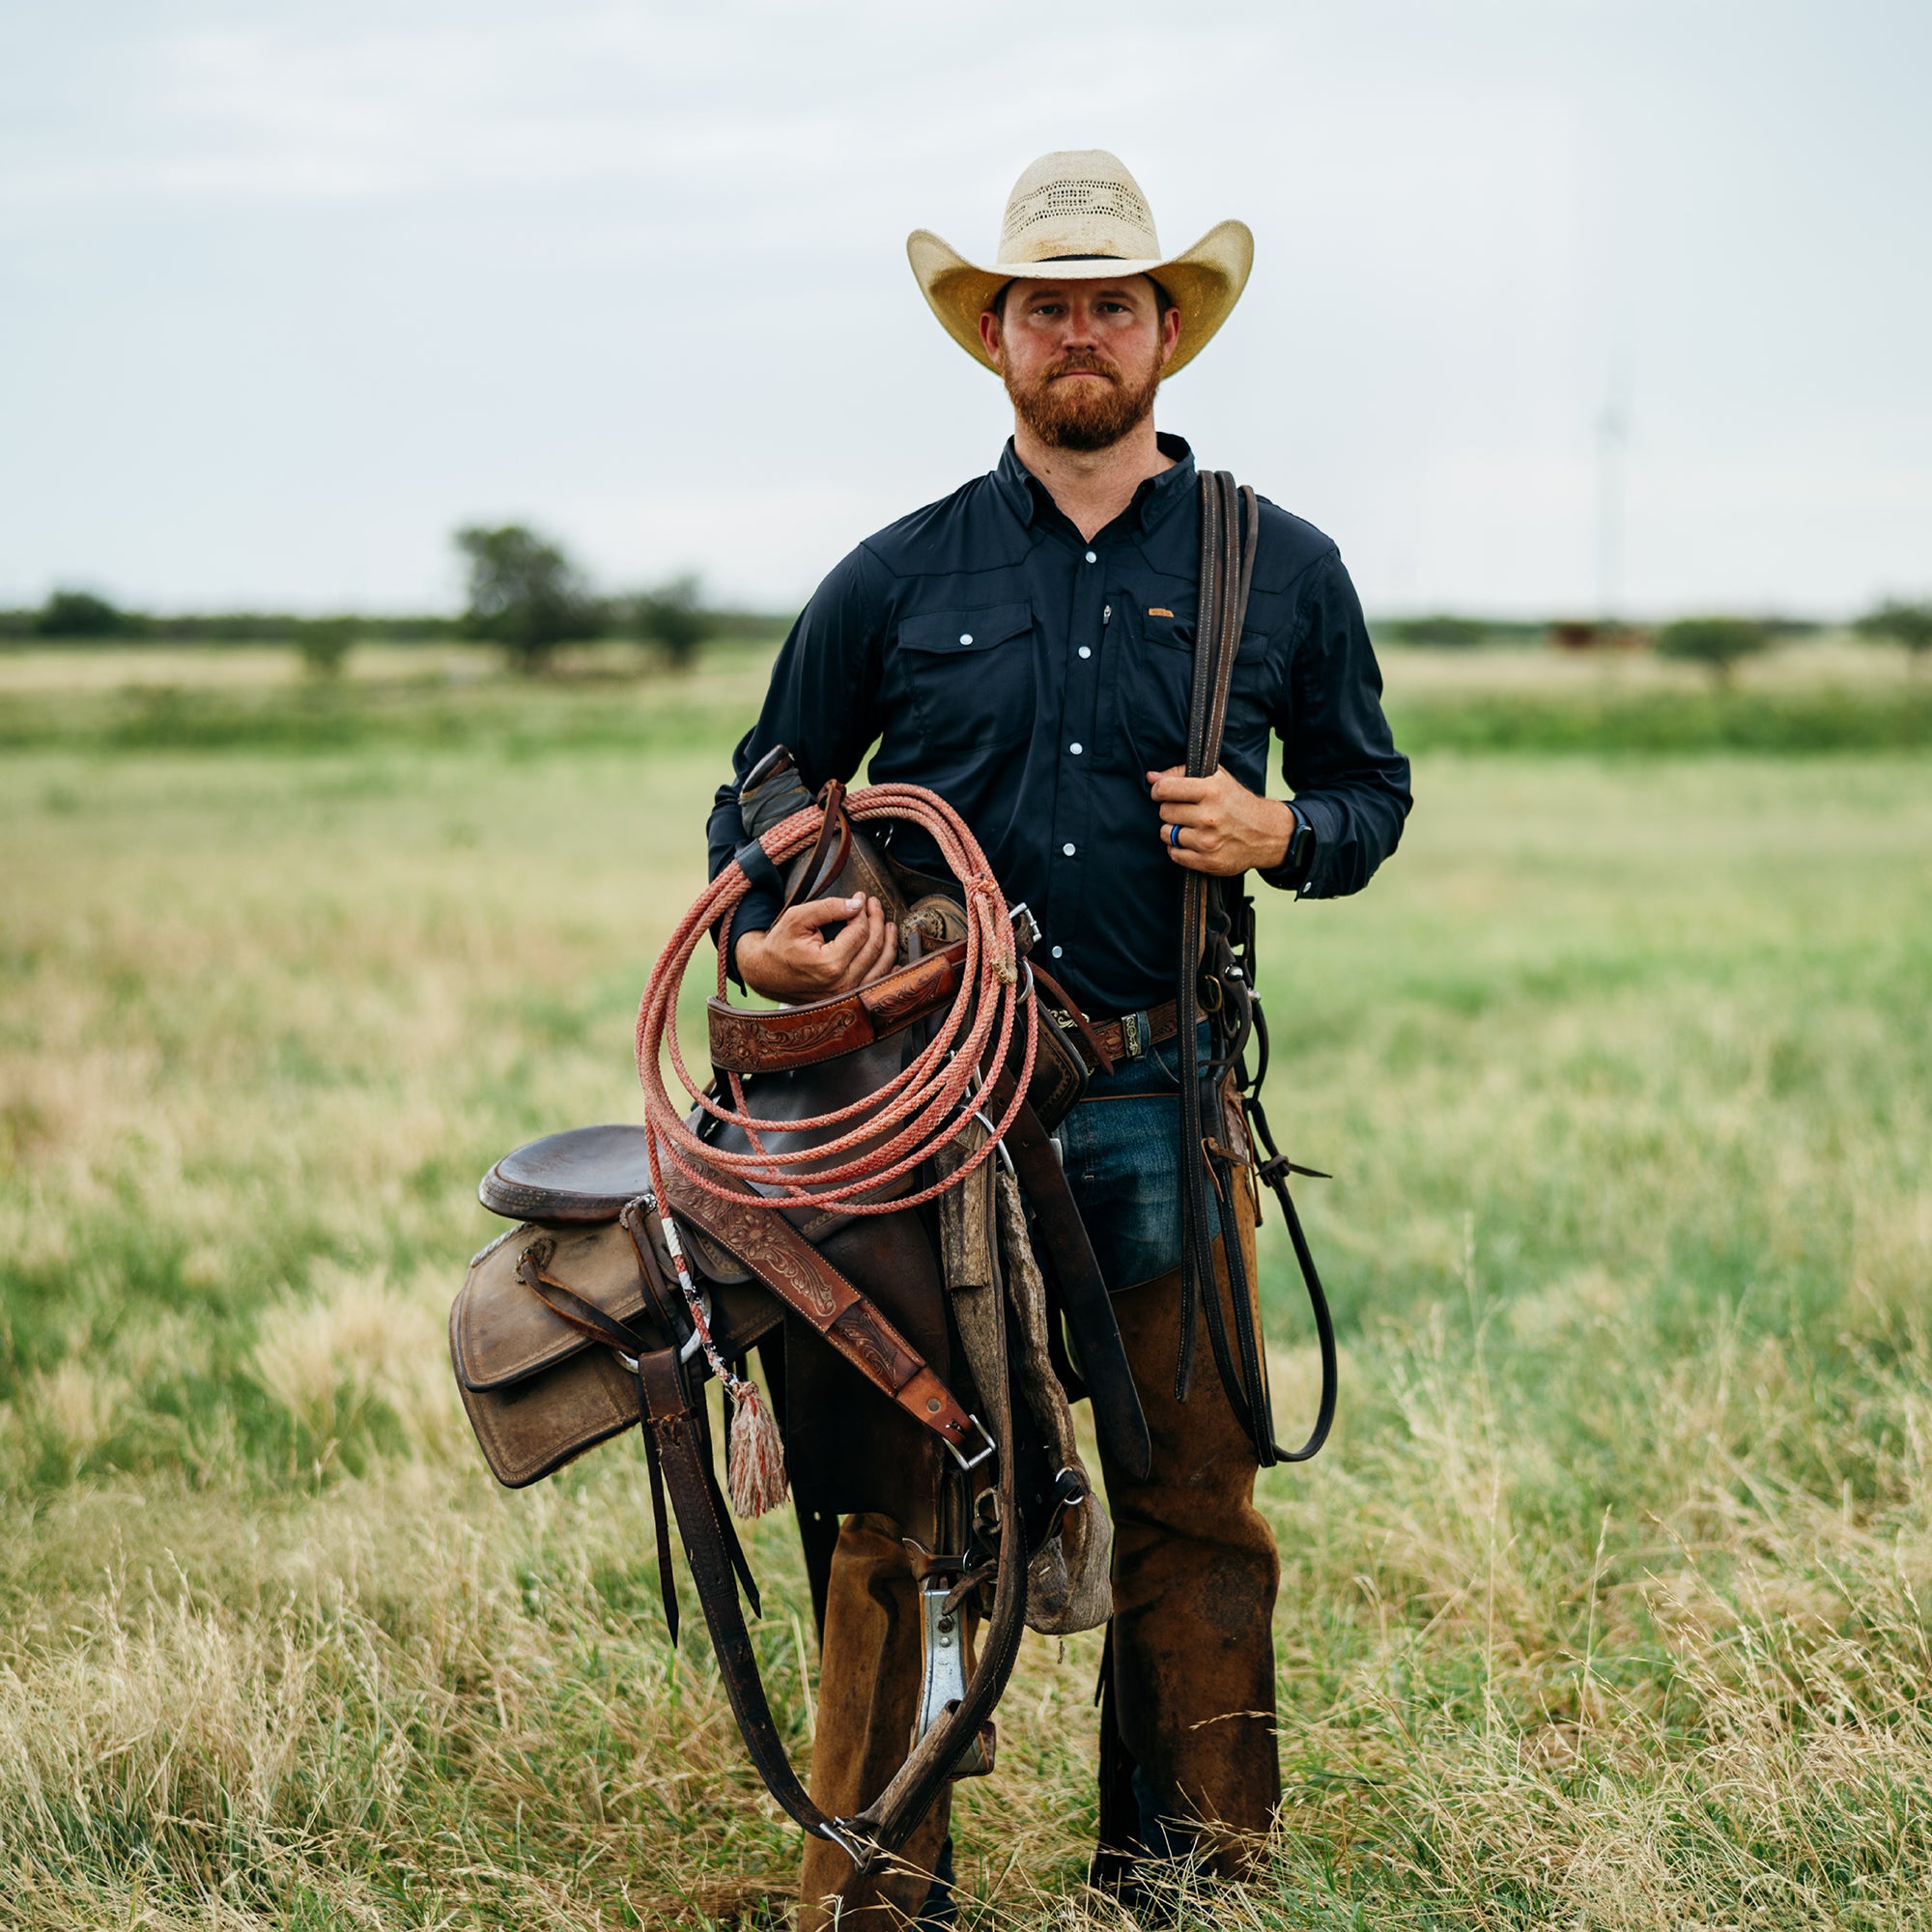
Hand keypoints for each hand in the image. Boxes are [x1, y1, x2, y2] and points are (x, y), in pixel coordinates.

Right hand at [735, 894, 896, 1001]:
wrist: (764, 973)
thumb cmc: (779, 945)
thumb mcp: (798, 918)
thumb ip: (829, 908)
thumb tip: (858, 904)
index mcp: (829, 964)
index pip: (860, 932)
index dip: (864, 911)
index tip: (862, 897)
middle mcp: (841, 983)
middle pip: (873, 947)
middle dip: (878, 922)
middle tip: (874, 905)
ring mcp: (845, 995)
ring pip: (880, 967)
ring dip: (888, 943)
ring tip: (889, 925)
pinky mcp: (846, 999)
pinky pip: (874, 984)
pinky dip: (886, 969)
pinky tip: (892, 957)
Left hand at [1146, 766, 1294, 874]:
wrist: (1267, 833)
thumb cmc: (1237, 802)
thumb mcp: (1216, 778)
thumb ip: (1181, 773)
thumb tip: (1150, 777)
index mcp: (1210, 791)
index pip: (1164, 789)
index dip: (1159, 791)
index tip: (1163, 793)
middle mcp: (1209, 816)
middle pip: (1164, 812)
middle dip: (1171, 810)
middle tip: (1185, 811)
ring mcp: (1208, 841)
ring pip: (1166, 834)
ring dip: (1173, 830)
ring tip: (1190, 827)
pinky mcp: (1209, 862)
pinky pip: (1175, 854)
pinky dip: (1179, 849)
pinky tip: (1192, 842)